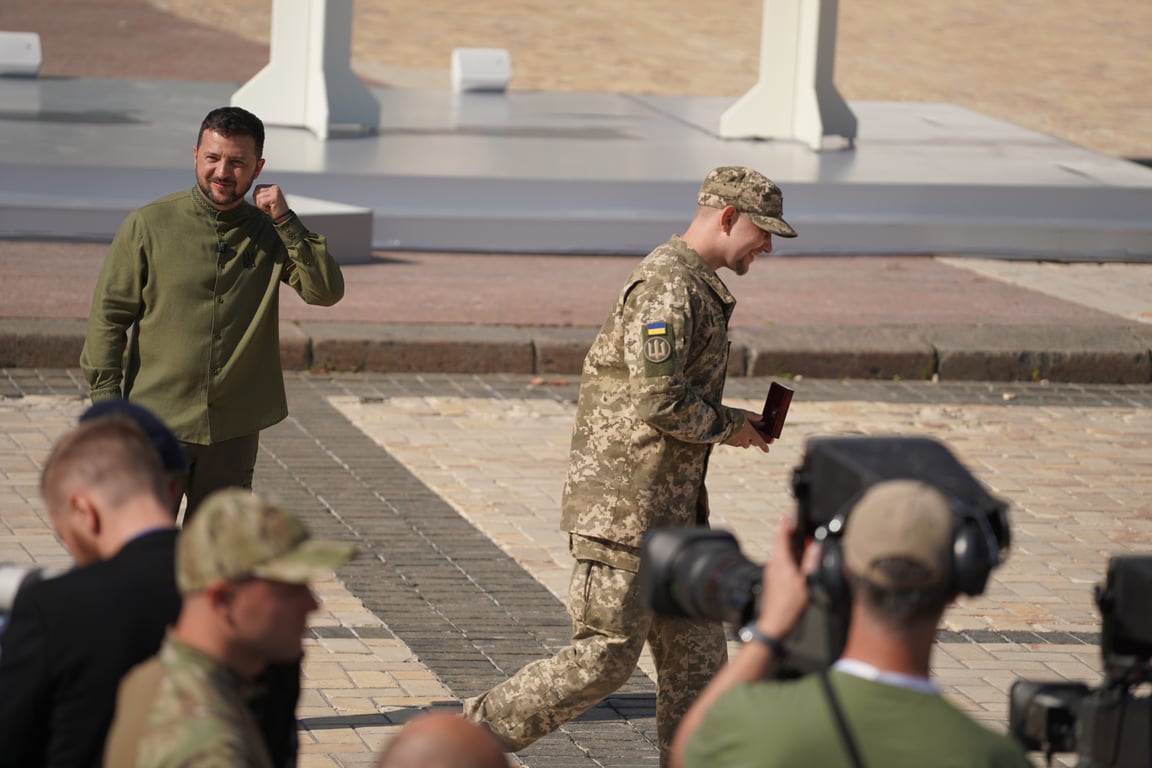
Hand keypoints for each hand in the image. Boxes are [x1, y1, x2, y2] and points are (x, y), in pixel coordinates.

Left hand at [253, 184, 289, 221]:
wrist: (284, 219)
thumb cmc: (273, 211)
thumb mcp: (266, 200)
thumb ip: (260, 194)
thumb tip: (245, 190)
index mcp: (272, 186)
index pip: (257, 188)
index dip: (257, 197)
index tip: (265, 204)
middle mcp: (274, 187)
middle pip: (257, 191)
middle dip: (258, 201)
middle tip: (266, 206)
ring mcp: (275, 191)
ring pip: (258, 197)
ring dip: (261, 205)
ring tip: (268, 208)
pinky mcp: (275, 197)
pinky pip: (262, 201)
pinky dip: (263, 207)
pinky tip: (269, 209)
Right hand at [723, 411, 771, 451]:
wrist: (717, 421)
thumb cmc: (732, 416)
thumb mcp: (744, 413)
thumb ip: (753, 416)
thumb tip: (761, 418)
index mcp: (750, 433)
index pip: (760, 442)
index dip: (764, 447)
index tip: (767, 450)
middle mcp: (744, 440)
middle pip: (751, 443)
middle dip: (752, 440)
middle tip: (752, 435)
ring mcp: (736, 442)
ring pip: (742, 444)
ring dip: (743, 440)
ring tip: (741, 433)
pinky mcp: (728, 443)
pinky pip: (735, 443)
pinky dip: (736, 440)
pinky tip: (733, 434)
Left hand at [756, 517, 821, 637]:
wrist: (774, 624)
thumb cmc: (789, 606)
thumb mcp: (806, 582)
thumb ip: (811, 562)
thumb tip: (816, 546)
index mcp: (780, 562)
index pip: (780, 536)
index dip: (785, 524)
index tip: (789, 515)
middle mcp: (773, 564)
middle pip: (781, 544)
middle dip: (792, 536)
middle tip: (804, 532)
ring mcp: (772, 572)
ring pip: (782, 554)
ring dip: (793, 548)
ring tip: (806, 548)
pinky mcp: (773, 580)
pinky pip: (782, 563)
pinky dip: (791, 559)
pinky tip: (800, 564)